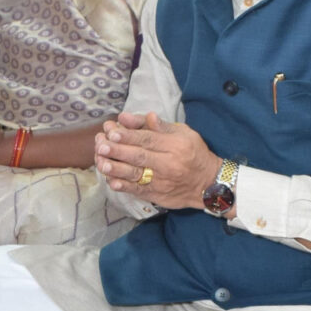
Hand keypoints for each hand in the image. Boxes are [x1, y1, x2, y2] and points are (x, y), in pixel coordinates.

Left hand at [94, 112, 221, 209]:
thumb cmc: (194, 153)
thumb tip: (146, 115)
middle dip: (118, 151)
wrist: (209, 183)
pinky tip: (111, 182)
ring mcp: (162, 181)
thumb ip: (161, 126)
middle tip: (101, 145)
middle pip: (140, 157)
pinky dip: (124, 187)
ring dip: (117, 169)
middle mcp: (168, 164)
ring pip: (136, 175)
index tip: (112, 131)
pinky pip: (139, 191)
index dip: (129, 135)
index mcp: (175, 145)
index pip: (148, 139)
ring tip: (102, 163)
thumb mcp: (183, 133)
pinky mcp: (157, 194)